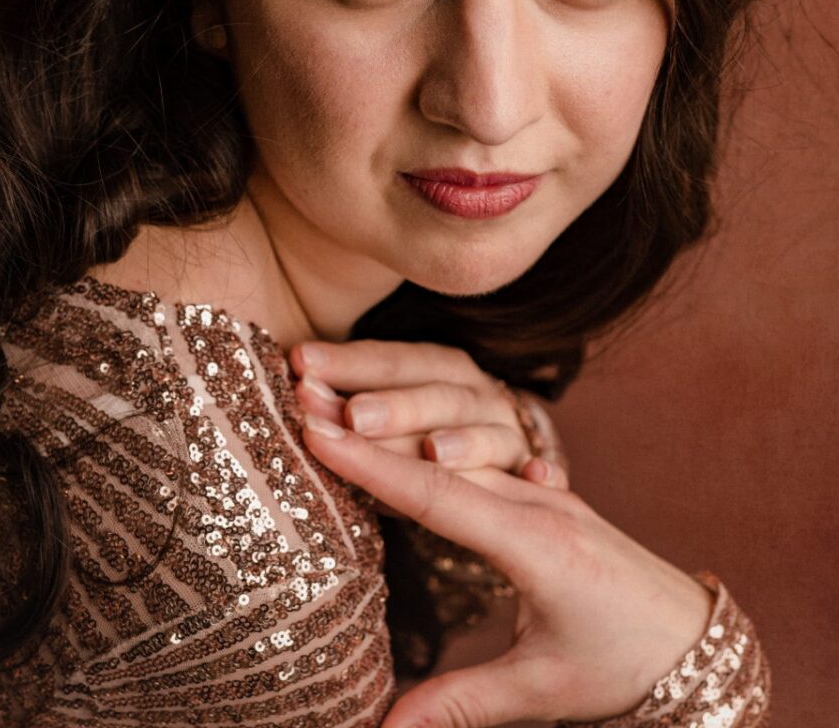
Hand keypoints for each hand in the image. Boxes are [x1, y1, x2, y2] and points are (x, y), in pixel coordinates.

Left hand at [289, 338, 568, 488]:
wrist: (516, 468)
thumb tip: (289, 399)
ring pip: (492, 429)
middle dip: (397, 402)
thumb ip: (355, 420)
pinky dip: (548, 469)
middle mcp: (477, 394)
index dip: (351, 360)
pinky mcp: (547, 470)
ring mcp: (513, 429)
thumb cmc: (431, 444)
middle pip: (441, 391)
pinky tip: (541, 479)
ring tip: (435, 453)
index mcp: (438, 372)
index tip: (300, 363)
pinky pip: (548, 469)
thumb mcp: (394, 426)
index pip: (393, 359)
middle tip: (353, 414)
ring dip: (465, 438)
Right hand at [300, 413, 714, 727]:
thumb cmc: (626, 667)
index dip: (371, 464)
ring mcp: (543, 493)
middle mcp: (537, 504)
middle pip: (435, 454)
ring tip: (327, 395)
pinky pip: (479, 458)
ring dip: (391, 424)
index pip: (436, 494)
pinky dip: (427, 441)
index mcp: (535, 544)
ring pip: (457, 445)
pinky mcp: (545, 496)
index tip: (315, 429)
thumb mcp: (541, 692)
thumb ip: (459, 704)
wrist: (698, 641)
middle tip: (298, 391)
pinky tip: (390, 421)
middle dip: (364, 424)